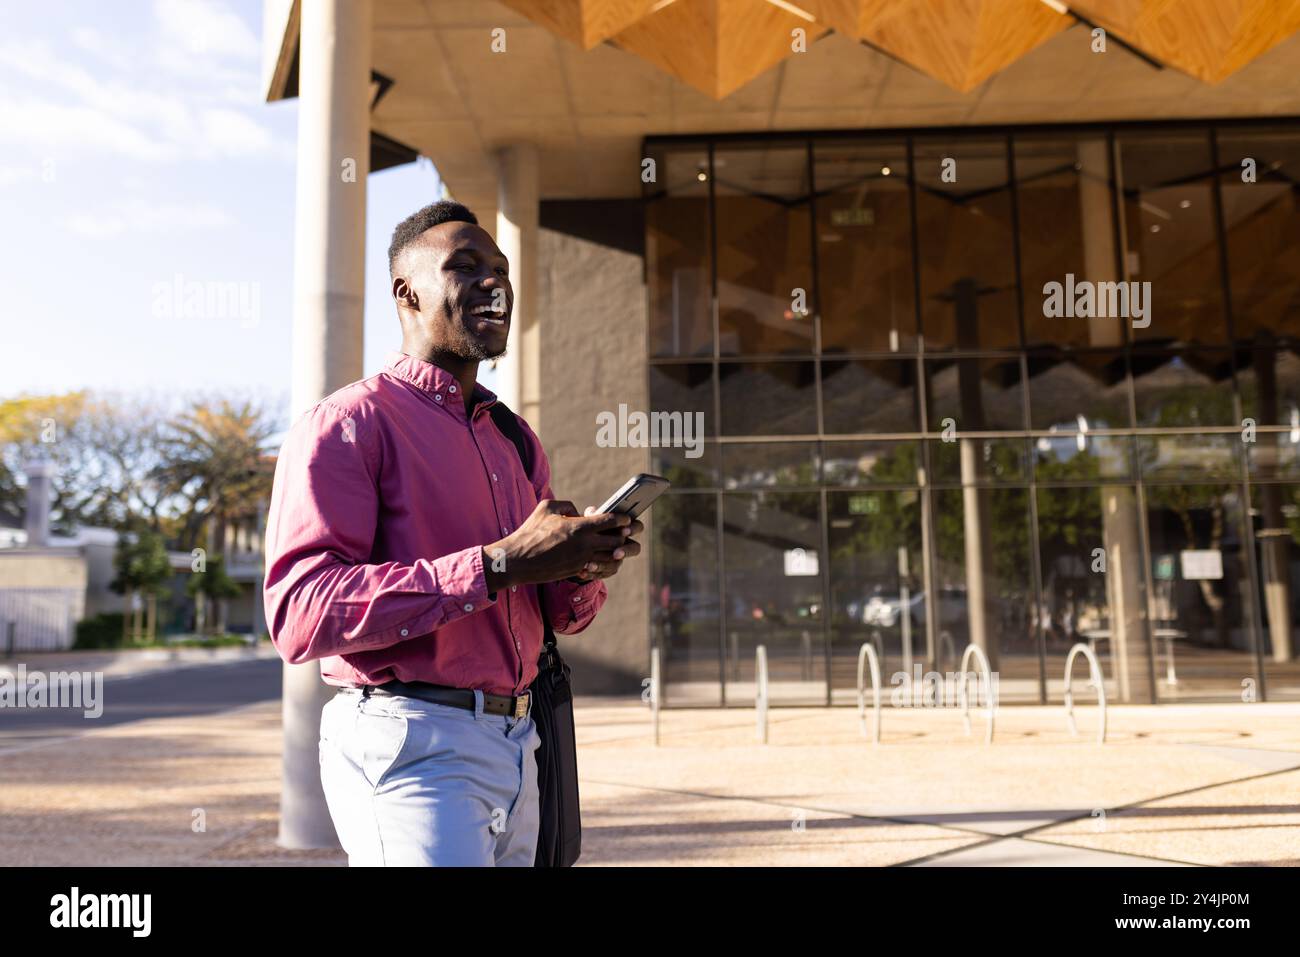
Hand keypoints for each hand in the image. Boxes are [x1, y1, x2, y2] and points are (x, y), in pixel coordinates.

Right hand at [483, 499, 633, 590]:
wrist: (518, 561)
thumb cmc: (530, 531)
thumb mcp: (547, 508)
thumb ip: (568, 505)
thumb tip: (580, 511)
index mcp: (579, 527)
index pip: (611, 522)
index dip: (623, 519)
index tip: (628, 518)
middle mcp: (584, 545)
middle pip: (617, 541)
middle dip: (627, 535)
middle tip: (632, 530)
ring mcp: (582, 560)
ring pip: (612, 558)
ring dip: (620, 551)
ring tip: (623, 545)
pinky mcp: (577, 572)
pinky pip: (600, 569)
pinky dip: (606, 563)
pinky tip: (608, 558)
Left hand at [566, 506, 642, 581]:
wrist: (578, 543)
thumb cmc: (589, 525)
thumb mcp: (590, 518)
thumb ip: (593, 515)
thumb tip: (592, 512)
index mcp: (625, 528)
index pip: (637, 526)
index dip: (633, 528)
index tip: (624, 530)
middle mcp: (625, 544)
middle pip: (635, 548)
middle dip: (626, 551)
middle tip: (616, 553)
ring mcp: (618, 558)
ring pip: (617, 564)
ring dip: (604, 565)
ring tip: (590, 565)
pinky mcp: (609, 569)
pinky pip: (605, 573)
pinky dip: (593, 572)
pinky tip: (583, 571)